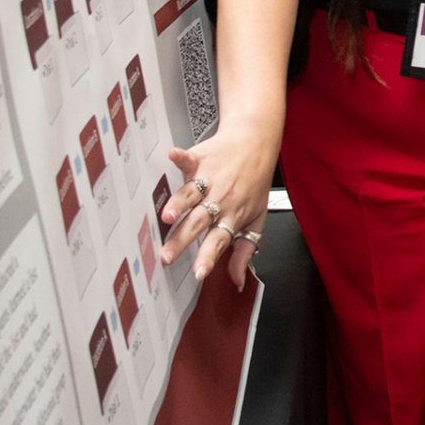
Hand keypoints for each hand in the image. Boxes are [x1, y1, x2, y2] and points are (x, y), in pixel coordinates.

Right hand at [158, 123, 277, 289]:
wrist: (257, 144)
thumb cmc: (255, 182)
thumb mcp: (257, 220)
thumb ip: (244, 252)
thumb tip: (238, 280)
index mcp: (230, 217)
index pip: (218, 242)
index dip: (208, 258)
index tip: (198, 273)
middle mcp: (218, 200)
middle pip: (197, 223)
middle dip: (182, 240)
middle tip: (166, 255)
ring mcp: (209, 180)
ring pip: (191, 195)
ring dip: (178, 205)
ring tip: (167, 216)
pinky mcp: (201, 160)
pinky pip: (189, 159)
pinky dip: (181, 158)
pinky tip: (172, 156)